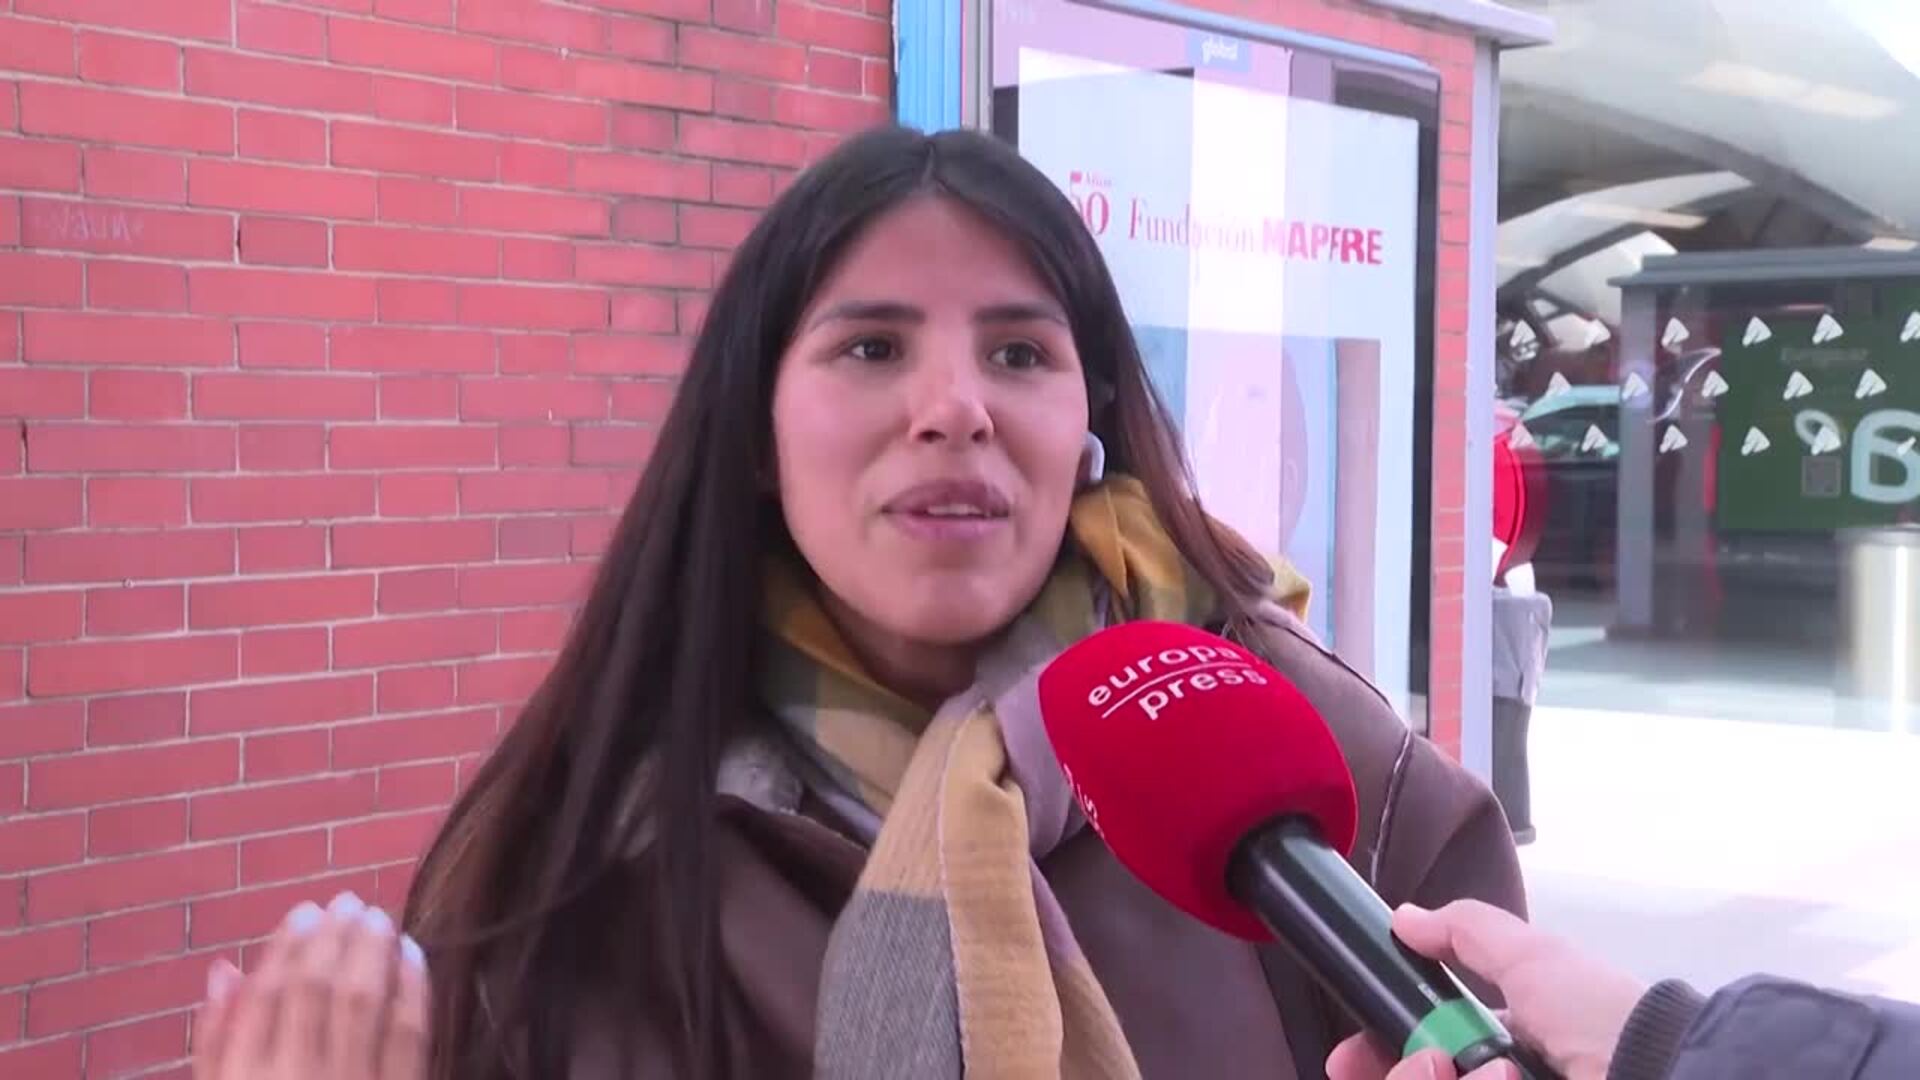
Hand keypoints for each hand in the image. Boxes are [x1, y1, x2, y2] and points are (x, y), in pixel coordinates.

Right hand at [193, 891, 429, 1079]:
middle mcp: (297, 1078)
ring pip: (366, 1002)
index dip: (290, 947)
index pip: (269, 997)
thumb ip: (216, 1042)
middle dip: (336, 939)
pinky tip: (411, 954)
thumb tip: (223, 970)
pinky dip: (413, 986)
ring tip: (377, 918)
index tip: (305, 913)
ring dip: (373, 951)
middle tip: (349, 902)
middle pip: (320, 991)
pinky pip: (410, 1034)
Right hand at [1326, 900, 1645, 1079]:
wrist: (1666, 1077)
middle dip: (1405, 1075)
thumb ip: (1465, 932)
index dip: (1375, 1059)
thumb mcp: (1532, 957)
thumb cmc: (1601, 1017)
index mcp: (1498, 1053)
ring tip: (1499, 1078)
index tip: (1345, 1062)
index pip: (1417, 1060)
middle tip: (1428, 1065)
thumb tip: (1402, 917)